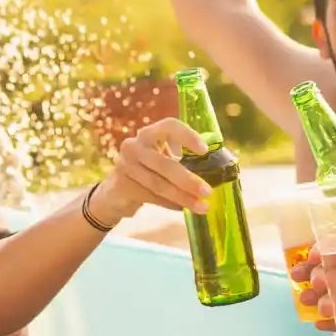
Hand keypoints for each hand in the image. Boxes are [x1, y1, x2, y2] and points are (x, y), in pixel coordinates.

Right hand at [93, 117, 212, 223]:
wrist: (116, 191)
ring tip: (201, 206)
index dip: (187, 137)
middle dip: (188, 180)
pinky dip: (170, 204)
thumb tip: (219, 170)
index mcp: (150, 133)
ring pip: (158, 184)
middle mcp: (134, 145)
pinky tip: (182, 208)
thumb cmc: (150, 171)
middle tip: (208, 191)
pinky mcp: (121, 185)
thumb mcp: (164, 159)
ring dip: (183, 197)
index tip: (205, 150)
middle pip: (164, 164)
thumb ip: (185, 160)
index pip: (169, 126)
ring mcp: (124, 165)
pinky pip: (151, 196)